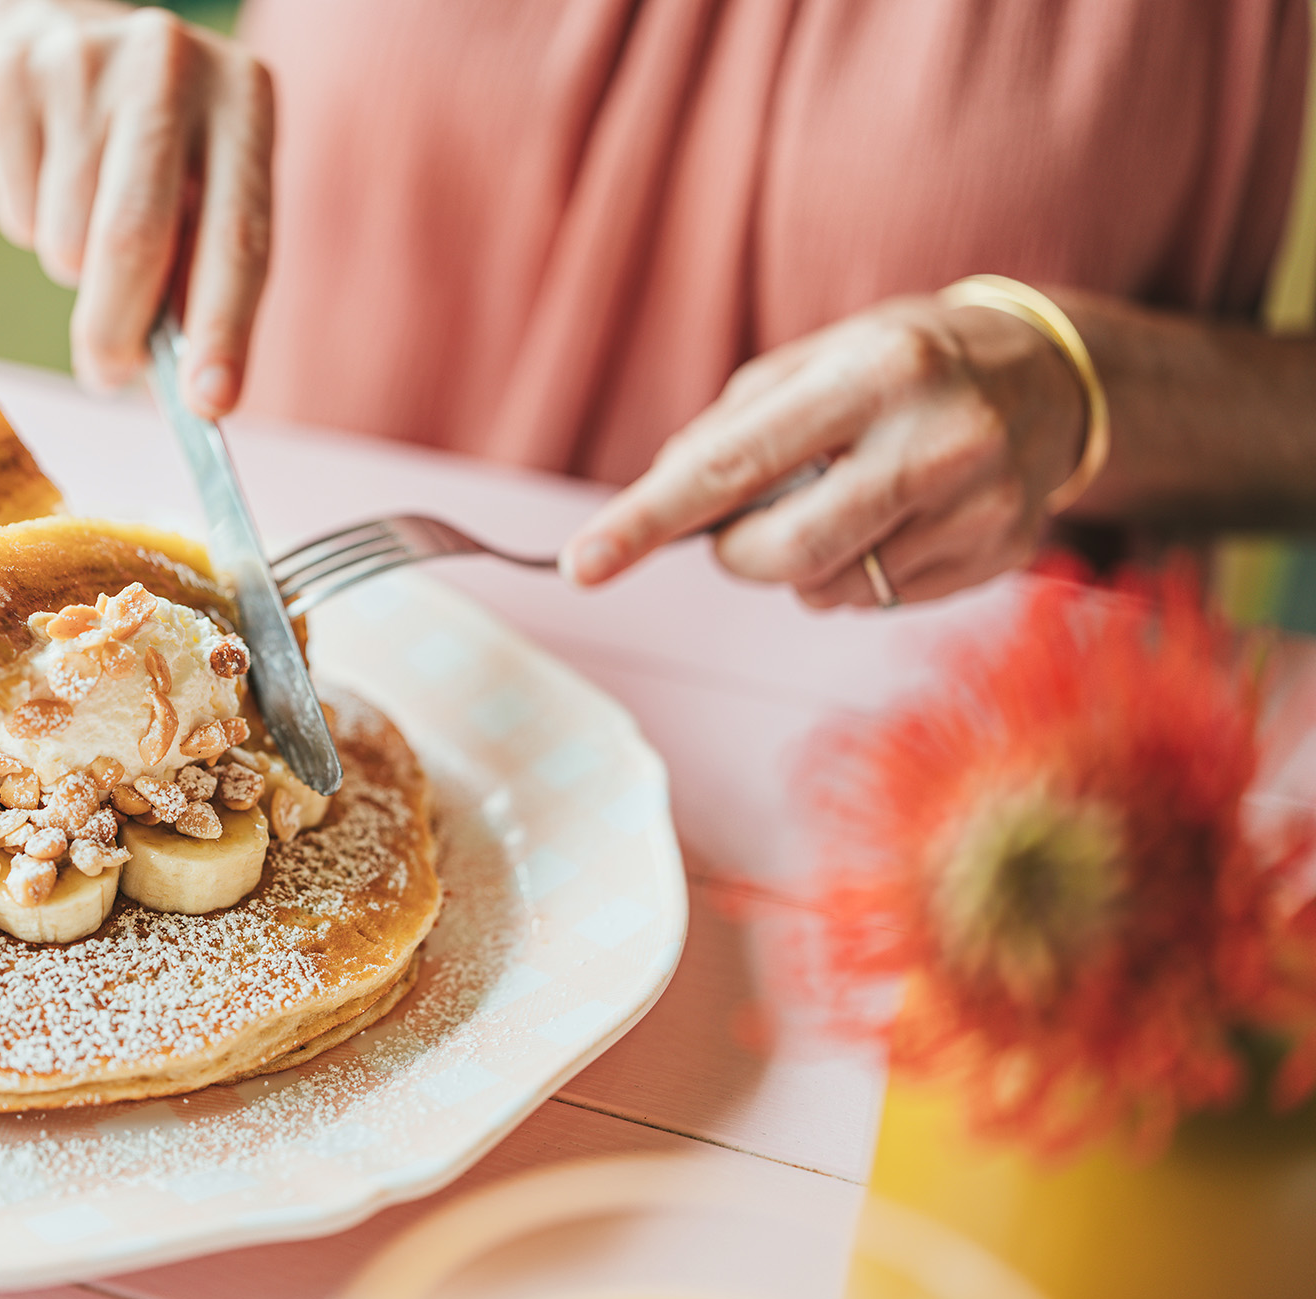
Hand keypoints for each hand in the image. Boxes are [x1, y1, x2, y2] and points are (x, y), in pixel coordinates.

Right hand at [0, 2, 272, 416]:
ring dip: (72, 269)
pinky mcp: (11, 74)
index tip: (210, 402)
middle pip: (136, 240)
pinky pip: (17, 209)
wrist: (53, 46)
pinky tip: (46, 183)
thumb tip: (194, 388)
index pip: (240, 236)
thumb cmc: (150, 152)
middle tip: (107, 374)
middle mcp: (173, 65)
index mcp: (245, 97)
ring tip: (86, 228)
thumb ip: (205, 276)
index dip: (224, 328)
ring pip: (68, 236)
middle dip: (117, 331)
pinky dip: (29, 227)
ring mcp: (87, 60)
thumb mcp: (203, 191)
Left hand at [558, 296, 1089, 607]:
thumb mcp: (815, 361)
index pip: (732, 465)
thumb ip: (730, 428)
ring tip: (852, 501)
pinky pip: (880, 602)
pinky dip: (860, 576)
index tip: (581, 565)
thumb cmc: (901, 365)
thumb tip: (660, 494)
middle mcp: (935, 438)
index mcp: (872, 372)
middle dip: (738, 554)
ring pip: (828, 590)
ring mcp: (978, 505)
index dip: (647, 521)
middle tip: (745, 527)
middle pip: (780, 553)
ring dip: (806, 565)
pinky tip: (898, 522)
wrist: (1051, 377)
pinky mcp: (1001, 555)